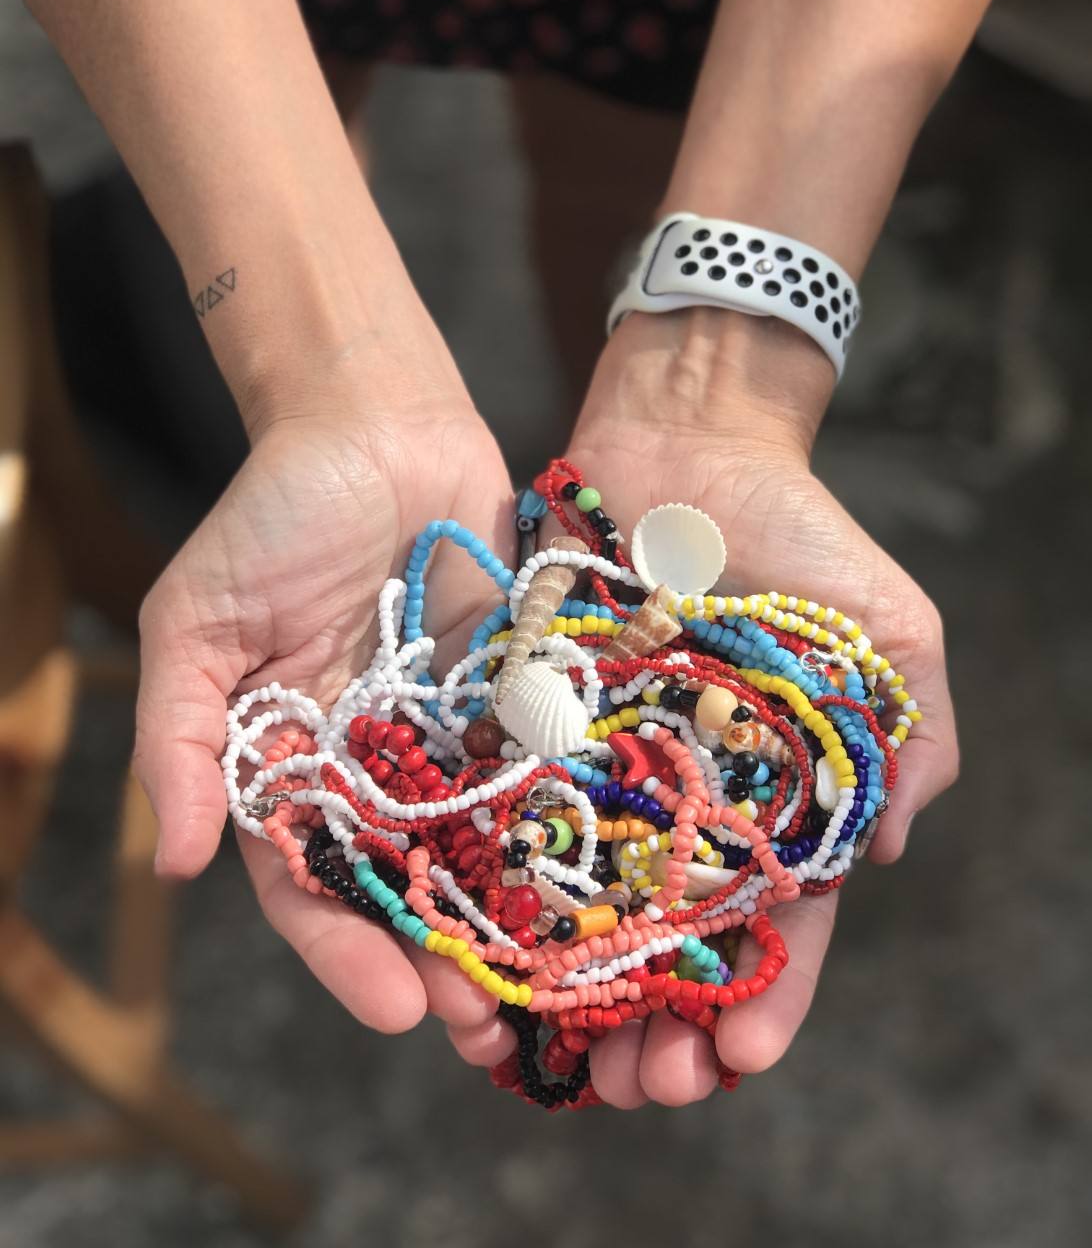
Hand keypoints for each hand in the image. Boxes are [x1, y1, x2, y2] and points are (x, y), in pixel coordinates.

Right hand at [135, 393, 515, 1036]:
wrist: (374, 423)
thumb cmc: (271, 516)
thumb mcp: (196, 624)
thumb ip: (183, 740)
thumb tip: (171, 864)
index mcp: (292, 764)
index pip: (313, 882)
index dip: (346, 952)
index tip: (396, 1009)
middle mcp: (374, 765)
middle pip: (408, 884)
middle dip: (443, 959)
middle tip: (488, 1029)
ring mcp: (448, 734)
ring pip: (483, 845)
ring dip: (514, 917)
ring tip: (556, 989)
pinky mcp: (514, 691)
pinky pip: (539, 766)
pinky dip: (566, 824)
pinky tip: (606, 879)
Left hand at [445, 310, 957, 1102]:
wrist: (689, 442)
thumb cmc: (802, 533)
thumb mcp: (890, 630)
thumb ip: (907, 737)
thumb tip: (880, 850)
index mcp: (774, 796)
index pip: (777, 925)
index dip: (768, 1000)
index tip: (739, 1062)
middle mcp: (684, 799)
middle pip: (670, 940)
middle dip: (657, 1021)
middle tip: (634, 1089)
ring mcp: (605, 767)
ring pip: (582, 903)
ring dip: (566, 987)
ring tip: (548, 1056)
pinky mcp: (533, 723)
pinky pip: (509, 817)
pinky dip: (495, 889)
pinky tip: (477, 952)